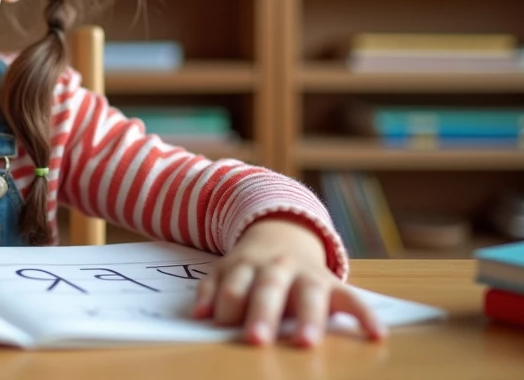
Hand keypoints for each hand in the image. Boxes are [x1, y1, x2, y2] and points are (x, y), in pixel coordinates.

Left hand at [191, 214, 385, 346]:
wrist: (283, 234)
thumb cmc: (251, 268)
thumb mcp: (227, 271)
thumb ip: (213, 290)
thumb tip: (200, 315)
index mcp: (246, 265)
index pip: (233, 288)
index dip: (227, 308)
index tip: (222, 328)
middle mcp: (277, 267)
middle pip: (267, 289)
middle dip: (261, 313)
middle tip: (256, 339)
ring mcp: (308, 274)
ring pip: (309, 294)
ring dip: (308, 318)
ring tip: (306, 341)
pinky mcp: (335, 284)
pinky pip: (354, 299)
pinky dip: (366, 316)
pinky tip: (376, 335)